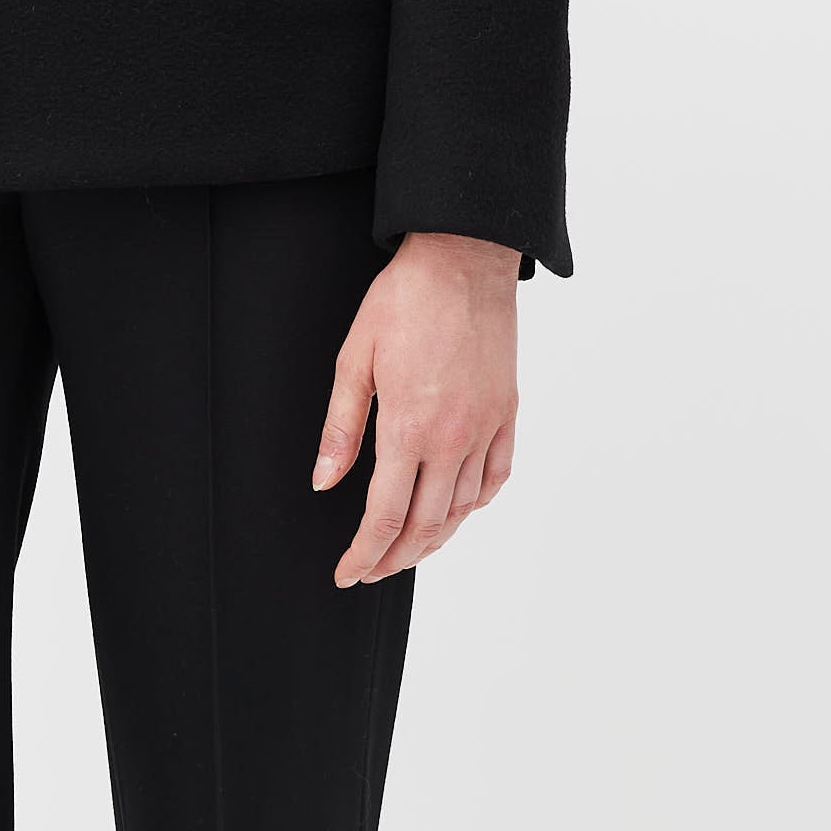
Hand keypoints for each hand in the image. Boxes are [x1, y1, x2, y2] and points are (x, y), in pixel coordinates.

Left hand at [315, 231, 521, 585]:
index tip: (348, 572)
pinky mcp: (507, 412)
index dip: (364, 554)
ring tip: (409, 549)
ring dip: (435, 539)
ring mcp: (486, 426)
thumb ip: (340, 429)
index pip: (386, 517)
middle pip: (427, 525)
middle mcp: (454, 436)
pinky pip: (497, 476)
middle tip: (372, 570)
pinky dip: (477, 504)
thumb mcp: (353, 359)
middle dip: (396, 558)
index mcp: (410, 427)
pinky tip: (458, 510)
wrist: (464, 258)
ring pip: (464, 508)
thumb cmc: (404, 299)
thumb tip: (324, 482)